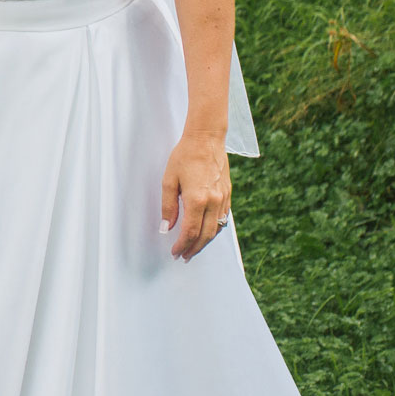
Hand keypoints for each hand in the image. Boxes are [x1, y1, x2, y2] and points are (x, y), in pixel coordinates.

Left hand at [160, 130, 230, 260]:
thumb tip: (166, 228)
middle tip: (183, 256)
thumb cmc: (184, 156)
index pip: (190, 232)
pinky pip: (223, 219)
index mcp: (197, 199)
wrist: (207, 139)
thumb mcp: (169, 180)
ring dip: (205, 242)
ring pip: (216, 230)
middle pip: (205, 235)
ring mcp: (223, 199)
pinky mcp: (227, 194)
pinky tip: (206, 232)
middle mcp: (213, 202)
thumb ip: (168, 206)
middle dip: (193, 249)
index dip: (181, 245)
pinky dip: (214, 230)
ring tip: (193, 248)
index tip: (174, 252)